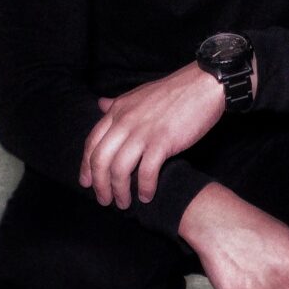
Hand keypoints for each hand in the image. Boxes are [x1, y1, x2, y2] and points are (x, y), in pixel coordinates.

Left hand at [79, 62, 222, 207]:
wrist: (202, 85)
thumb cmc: (174, 91)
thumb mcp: (138, 94)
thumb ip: (118, 104)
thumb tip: (101, 105)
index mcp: (118, 111)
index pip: (92, 143)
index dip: (86, 167)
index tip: (86, 183)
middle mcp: (125, 122)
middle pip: (100, 160)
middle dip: (99, 185)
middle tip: (105, 200)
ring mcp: (143, 132)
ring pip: (119, 169)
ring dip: (119, 191)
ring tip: (124, 203)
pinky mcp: (163, 142)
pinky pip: (146, 172)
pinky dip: (145, 188)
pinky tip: (147, 196)